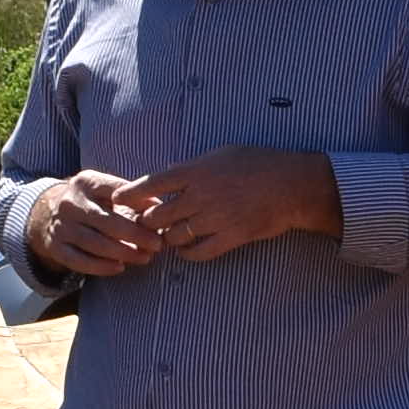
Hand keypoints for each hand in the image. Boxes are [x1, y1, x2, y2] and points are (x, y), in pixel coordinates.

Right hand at [24, 167, 162, 280]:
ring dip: (124, 253)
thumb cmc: (89, 202)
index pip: (116, 191)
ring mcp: (61, 226)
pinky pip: (80, 261)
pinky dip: (101, 267)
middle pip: (108, 223)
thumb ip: (130, 196)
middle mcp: (71, 203)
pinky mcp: (55, 247)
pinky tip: (119, 267)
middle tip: (157, 244)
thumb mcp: (104, 190)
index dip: (140, 204)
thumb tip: (159, 207)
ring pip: (95, 244)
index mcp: (86, 183)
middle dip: (136, 235)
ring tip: (144, 257)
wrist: (46, 212)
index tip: (160, 216)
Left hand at [134, 147, 346, 264]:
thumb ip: (194, 167)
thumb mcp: (222, 154)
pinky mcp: (231, 237)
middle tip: (143, 225)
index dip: (130, 194)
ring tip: (166, 238)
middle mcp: (201, 195)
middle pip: (158, 216)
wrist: (292, 185)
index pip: (151, 184)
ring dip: (167, 239)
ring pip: (175, 237)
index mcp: (196, 171)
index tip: (117, 200)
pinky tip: (186, 251)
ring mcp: (215, 218)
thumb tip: (169, 174)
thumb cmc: (259, 163)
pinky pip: (199, 253)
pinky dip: (188, 254)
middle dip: (147, 222)